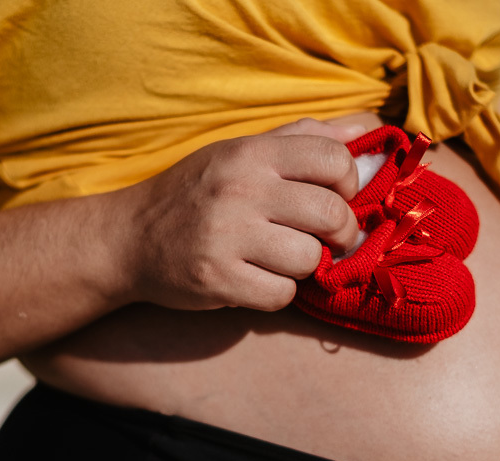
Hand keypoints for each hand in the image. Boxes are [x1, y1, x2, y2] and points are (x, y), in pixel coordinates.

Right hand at [119, 117, 366, 311]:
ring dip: (303, 265)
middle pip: (331, 214)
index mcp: (251, 153)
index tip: (336, 196)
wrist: (130, 238)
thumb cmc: (198, 193)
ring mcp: (227, 236)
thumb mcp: (243, 152)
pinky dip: (277, 293)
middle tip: (326, 239)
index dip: (349, 182)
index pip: (334, 159)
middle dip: (340, 233)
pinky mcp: (217, 279)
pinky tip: (258, 280)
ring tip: (280, 258)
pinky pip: (280, 294)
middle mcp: (240, 190)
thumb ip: (305, 138)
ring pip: (308, 258)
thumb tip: (369, 127)